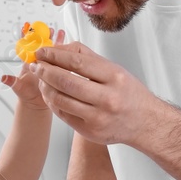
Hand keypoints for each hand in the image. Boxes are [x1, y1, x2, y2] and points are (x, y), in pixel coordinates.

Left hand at [1, 29, 63, 107]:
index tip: (27, 28)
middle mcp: (39, 62)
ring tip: (59, 32)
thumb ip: (12, 82)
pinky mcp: (57, 70)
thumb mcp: (18, 88)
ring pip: (52, 50)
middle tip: (48, 28)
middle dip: (45, 36)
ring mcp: (48, 65)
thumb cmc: (26, 94)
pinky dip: (65, 52)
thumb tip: (4, 78)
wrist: (36, 103)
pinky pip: (61, 59)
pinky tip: (69, 46)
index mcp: (29, 63)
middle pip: (42, 45)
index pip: (27, 47)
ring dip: (55, 40)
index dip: (27, 38)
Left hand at [33, 39, 159, 146]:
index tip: (42, 52)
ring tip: (41, 79)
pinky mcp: (89, 131)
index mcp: (114, 77)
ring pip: (60, 99)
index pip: (77, 62)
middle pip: (65, 81)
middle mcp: (107, 98)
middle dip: (45, 71)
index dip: (54, 55)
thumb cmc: (129, 94)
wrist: (145, 122)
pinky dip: (52, 102)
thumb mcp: (115, 69)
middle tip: (36, 65)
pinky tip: (50, 94)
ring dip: (45, 87)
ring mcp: (98, 117)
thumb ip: (86, 57)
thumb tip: (58, 48)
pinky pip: (63, 114)